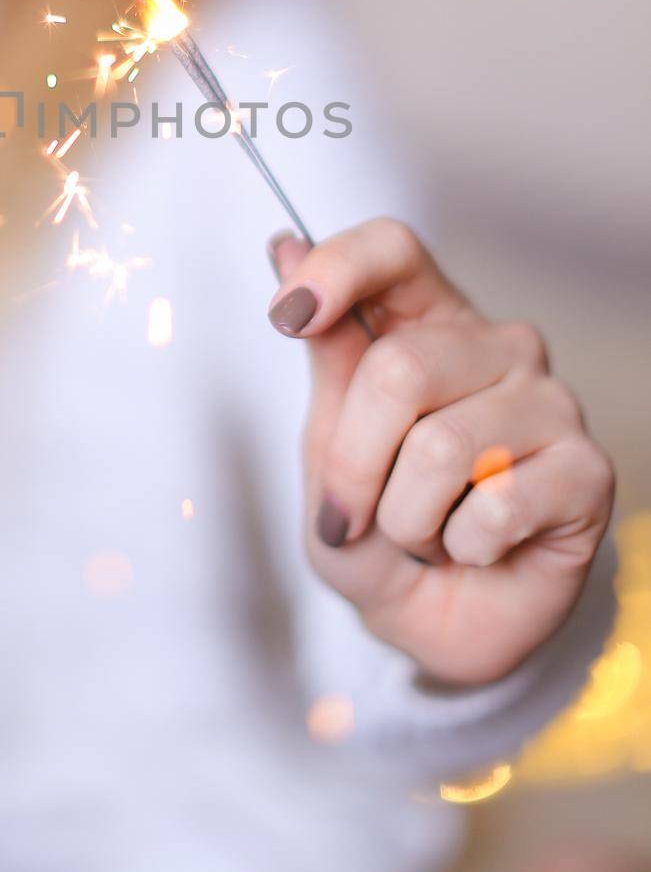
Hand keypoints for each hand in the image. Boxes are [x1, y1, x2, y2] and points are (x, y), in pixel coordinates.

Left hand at [267, 218, 614, 685]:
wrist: (428, 626)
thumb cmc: (377, 529)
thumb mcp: (327, 443)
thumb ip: (325, 351)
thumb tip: (284, 246)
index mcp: (428, 321)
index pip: (394, 249)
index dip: (338, 270)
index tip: (286, 318)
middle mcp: (497, 346)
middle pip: (400, 366)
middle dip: (354, 463)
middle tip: (356, 514)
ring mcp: (550, 402)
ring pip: (441, 447)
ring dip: (407, 518)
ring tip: (425, 532)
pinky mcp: (588, 470)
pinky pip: (496, 506)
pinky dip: (461, 547)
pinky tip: (477, 548)